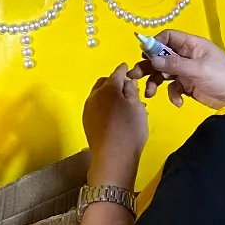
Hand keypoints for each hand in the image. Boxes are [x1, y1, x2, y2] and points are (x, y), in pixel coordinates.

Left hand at [83, 64, 148, 186]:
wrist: (113, 157)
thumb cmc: (130, 130)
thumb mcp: (137, 107)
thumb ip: (132, 90)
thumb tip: (127, 81)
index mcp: (108, 89)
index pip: (117, 73)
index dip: (124, 70)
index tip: (128, 67)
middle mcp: (94, 96)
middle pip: (104, 83)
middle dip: (114, 82)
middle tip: (127, 87)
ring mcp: (88, 109)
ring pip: (99, 95)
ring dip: (109, 94)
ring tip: (122, 102)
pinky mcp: (86, 121)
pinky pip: (96, 106)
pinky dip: (104, 104)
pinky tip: (114, 113)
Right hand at [135, 28, 224, 110]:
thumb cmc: (222, 76)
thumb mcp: (198, 69)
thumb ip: (175, 64)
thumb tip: (152, 59)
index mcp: (191, 45)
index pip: (168, 37)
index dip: (155, 44)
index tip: (144, 54)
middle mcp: (187, 56)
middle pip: (161, 57)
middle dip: (148, 66)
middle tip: (134, 75)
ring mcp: (186, 71)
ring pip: (164, 73)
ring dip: (155, 83)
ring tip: (150, 94)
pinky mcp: (188, 86)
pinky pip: (173, 88)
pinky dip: (173, 95)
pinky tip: (179, 102)